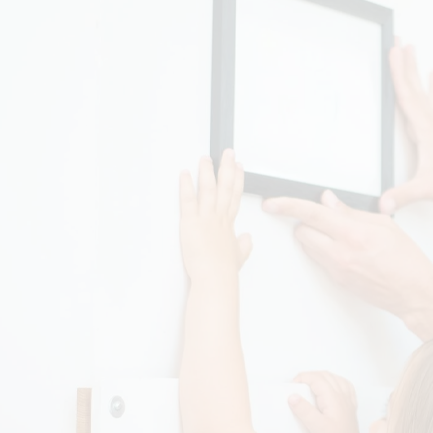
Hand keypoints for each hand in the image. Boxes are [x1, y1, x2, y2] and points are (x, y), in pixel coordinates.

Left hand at [179, 150, 251, 282]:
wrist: (216, 279)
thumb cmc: (224, 272)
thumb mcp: (238, 257)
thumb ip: (243, 246)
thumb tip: (247, 238)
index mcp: (228, 226)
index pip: (235, 197)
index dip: (238, 181)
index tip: (240, 168)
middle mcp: (219, 218)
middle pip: (225, 188)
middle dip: (227, 168)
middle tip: (228, 153)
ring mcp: (206, 219)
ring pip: (209, 189)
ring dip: (208, 171)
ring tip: (205, 158)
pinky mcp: (191, 222)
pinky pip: (188, 200)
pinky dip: (186, 185)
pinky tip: (186, 173)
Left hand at [261, 190, 432, 338]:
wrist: (414, 293)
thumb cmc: (407, 260)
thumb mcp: (384, 225)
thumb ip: (351, 212)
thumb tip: (329, 201)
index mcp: (353, 234)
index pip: (311, 214)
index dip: (287, 205)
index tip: (272, 203)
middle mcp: (341, 253)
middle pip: (302, 232)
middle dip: (307, 222)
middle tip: (323, 219)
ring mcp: (337, 270)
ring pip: (309, 247)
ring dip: (315, 237)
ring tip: (339, 236)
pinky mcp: (338, 281)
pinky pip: (320, 260)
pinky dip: (326, 251)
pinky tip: (346, 251)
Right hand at [289, 372, 361, 432]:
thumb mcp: (316, 427)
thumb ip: (304, 410)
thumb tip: (292, 396)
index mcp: (334, 398)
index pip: (317, 379)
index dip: (303, 377)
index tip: (292, 384)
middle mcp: (343, 396)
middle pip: (326, 376)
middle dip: (311, 375)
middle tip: (298, 383)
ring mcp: (348, 401)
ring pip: (336, 379)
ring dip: (322, 377)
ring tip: (310, 383)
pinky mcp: (350, 407)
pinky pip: (345, 387)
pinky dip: (336, 382)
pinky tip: (332, 387)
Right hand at [380, 44, 432, 215]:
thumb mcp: (427, 190)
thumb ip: (404, 195)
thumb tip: (383, 203)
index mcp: (427, 133)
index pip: (408, 97)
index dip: (398, 73)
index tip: (393, 50)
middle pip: (415, 89)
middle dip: (406, 65)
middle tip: (400, 39)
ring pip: (423, 96)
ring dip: (416, 73)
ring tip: (415, 51)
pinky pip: (431, 108)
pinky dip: (430, 91)